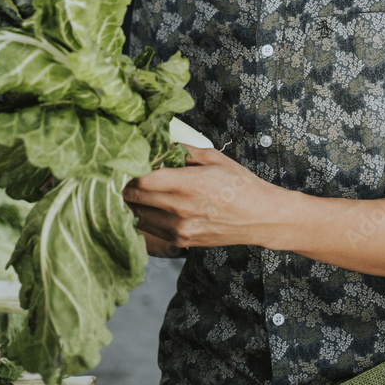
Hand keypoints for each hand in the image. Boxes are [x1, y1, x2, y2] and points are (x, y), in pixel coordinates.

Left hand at [122, 145, 278, 249]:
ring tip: (136, 189)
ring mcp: (179, 229)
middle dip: (126, 184)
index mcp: (190, 184)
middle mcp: (181, 210)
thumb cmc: (240, 185)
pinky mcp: (181, 242)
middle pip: (135, 198)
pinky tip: (150, 205)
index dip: (130, 170)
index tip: (128, 162)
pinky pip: (150, 229)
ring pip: (138, 216)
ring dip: (133, 202)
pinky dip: (144, 217)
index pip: (143, 180)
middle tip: (125, 173)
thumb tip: (162, 141)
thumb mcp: (215, 158)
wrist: (260, 217)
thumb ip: (185, 150)